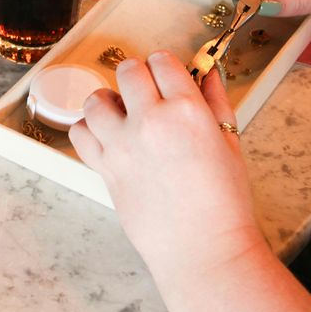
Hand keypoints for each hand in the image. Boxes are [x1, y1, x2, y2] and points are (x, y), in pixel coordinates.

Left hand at [69, 53, 262, 291]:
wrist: (203, 250)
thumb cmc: (224, 202)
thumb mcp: (230, 143)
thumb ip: (216, 100)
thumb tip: (208, 69)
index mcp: (188, 110)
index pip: (163, 61)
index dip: (166, 67)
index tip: (168, 78)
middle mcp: (151, 121)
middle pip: (128, 71)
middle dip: (138, 77)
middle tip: (147, 97)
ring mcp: (123, 145)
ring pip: (96, 99)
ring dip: (109, 102)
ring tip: (123, 117)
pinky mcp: (104, 168)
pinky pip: (80, 133)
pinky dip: (89, 131)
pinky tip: (108, 139)